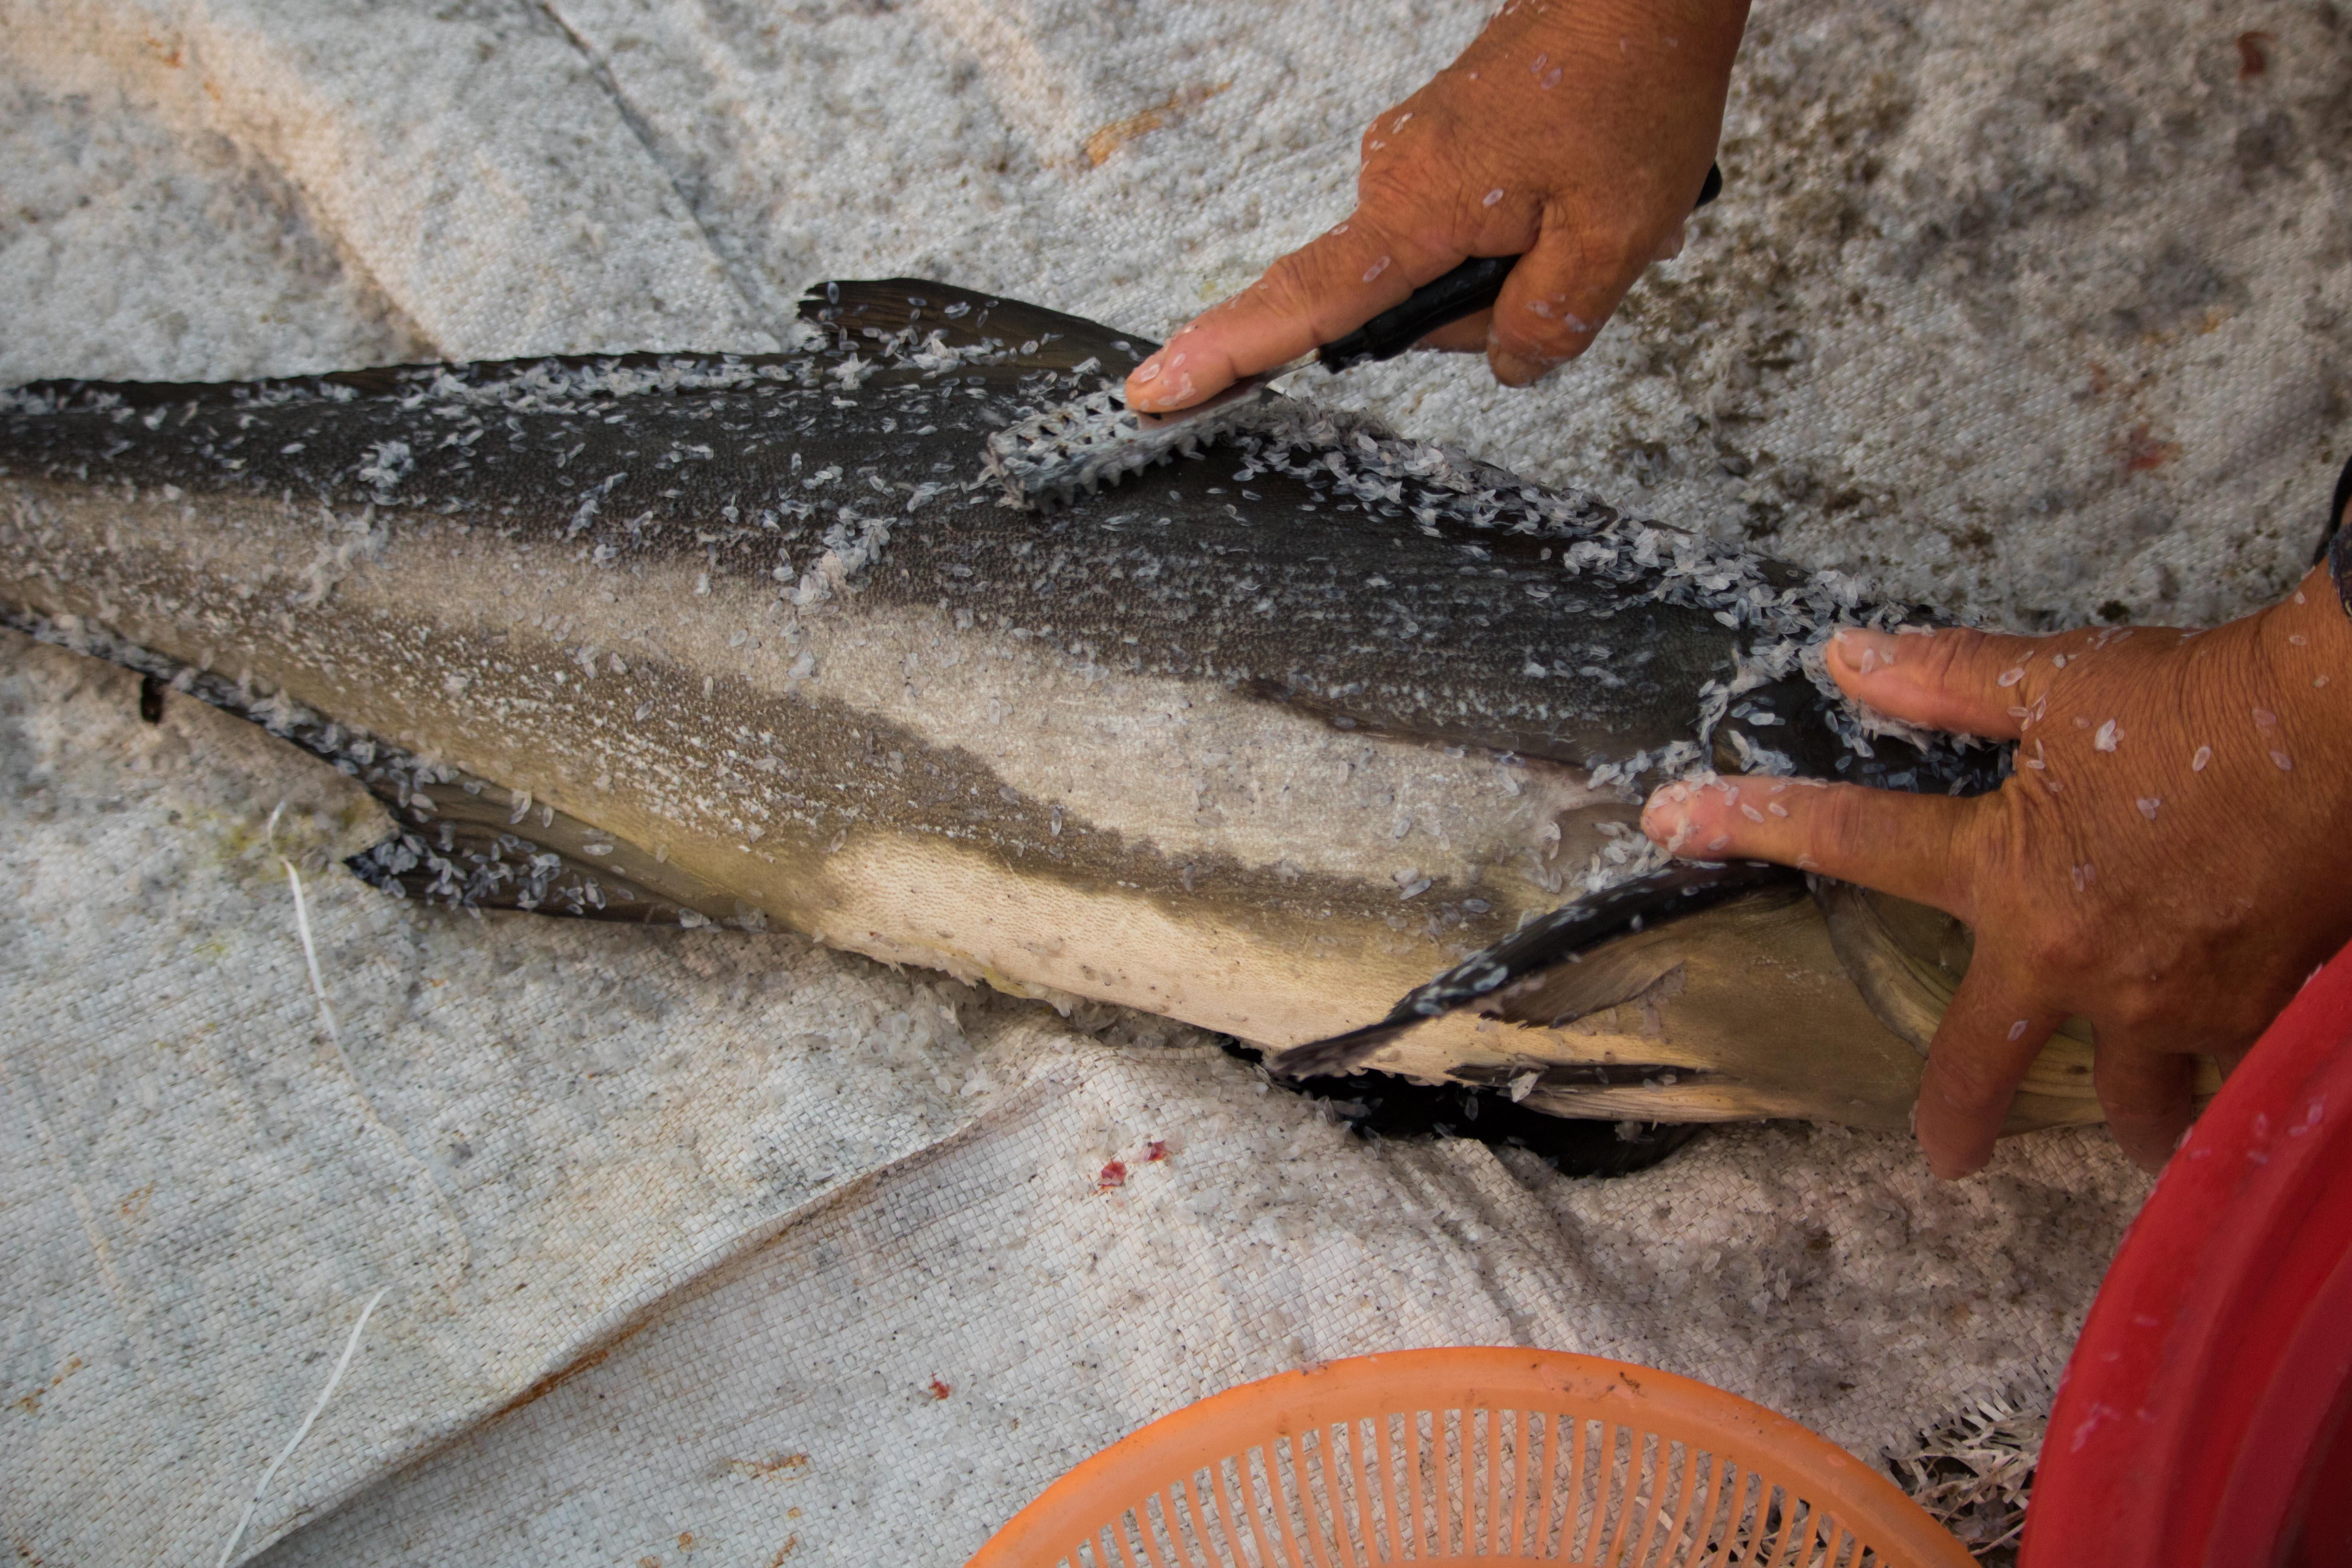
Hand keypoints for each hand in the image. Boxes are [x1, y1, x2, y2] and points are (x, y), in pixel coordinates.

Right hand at [1124, 0, 1749, 411]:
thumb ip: (1548, 323)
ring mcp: (1411, 157)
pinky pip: (1461, 224)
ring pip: (1444, 268)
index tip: (1155, 392)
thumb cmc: (1629, 92)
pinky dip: (1521, 228)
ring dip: (1520, 262)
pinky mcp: (1438, 144)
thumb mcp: (1614, 238)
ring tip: (1588, 207)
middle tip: (1580, 253)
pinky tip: (1578, 192)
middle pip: (1407, 306)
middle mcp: (1392, 176)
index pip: (1304, 302)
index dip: (1228, 354)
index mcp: (1416, 206)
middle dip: (1494, 306)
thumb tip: (1510, 364)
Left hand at [1640, 567, 2351, 1177]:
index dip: (1749, 825)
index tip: (1671, 822)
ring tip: (2134, 1128)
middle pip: (1986, 1059)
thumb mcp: (2061, 681)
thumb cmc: (2207, 704)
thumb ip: (1951, 679)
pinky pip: (2229, 1064)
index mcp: (2008, 877)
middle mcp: (2075, 960)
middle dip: (1957, 1114)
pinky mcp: (2256, 1009)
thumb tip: (1850, 659)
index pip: (1848, 843)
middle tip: (1947, 1160)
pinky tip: (2233, 1066)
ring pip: (2134, 1092)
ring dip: (2132, 1114)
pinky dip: (2229, 1067)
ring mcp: (2168, 1000)